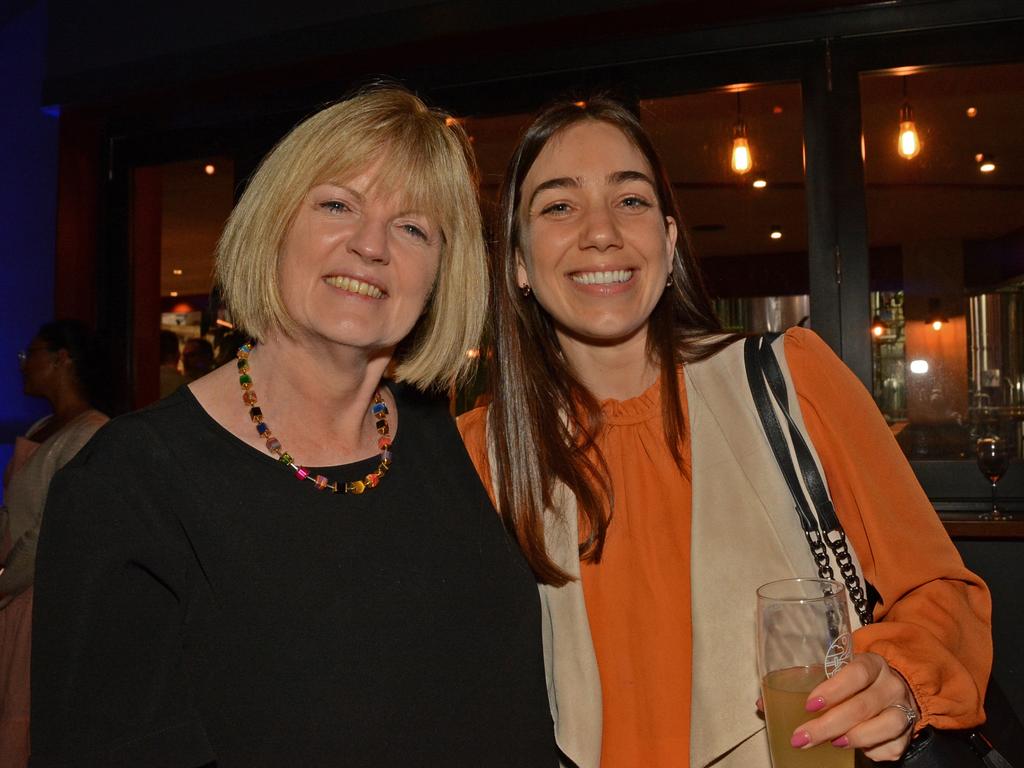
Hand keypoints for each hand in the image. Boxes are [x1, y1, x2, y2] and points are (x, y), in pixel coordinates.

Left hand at [789, 652, 918, 761]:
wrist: (895, 693)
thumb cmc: (856, 683)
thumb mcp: (840, 674)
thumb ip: (816, 685)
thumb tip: (771, 706)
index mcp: (872, 664)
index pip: (856, 674)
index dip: (832, 690)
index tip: (809, 705)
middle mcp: (891, 685)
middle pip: (862, 706)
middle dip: (828, 725)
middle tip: (802, 737)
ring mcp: (904, 709)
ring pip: (884, 727)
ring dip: (853, 738)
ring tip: (832, 742)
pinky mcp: (908, 733)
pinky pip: (891, 747)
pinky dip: (871, 750)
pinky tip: (855, 747)